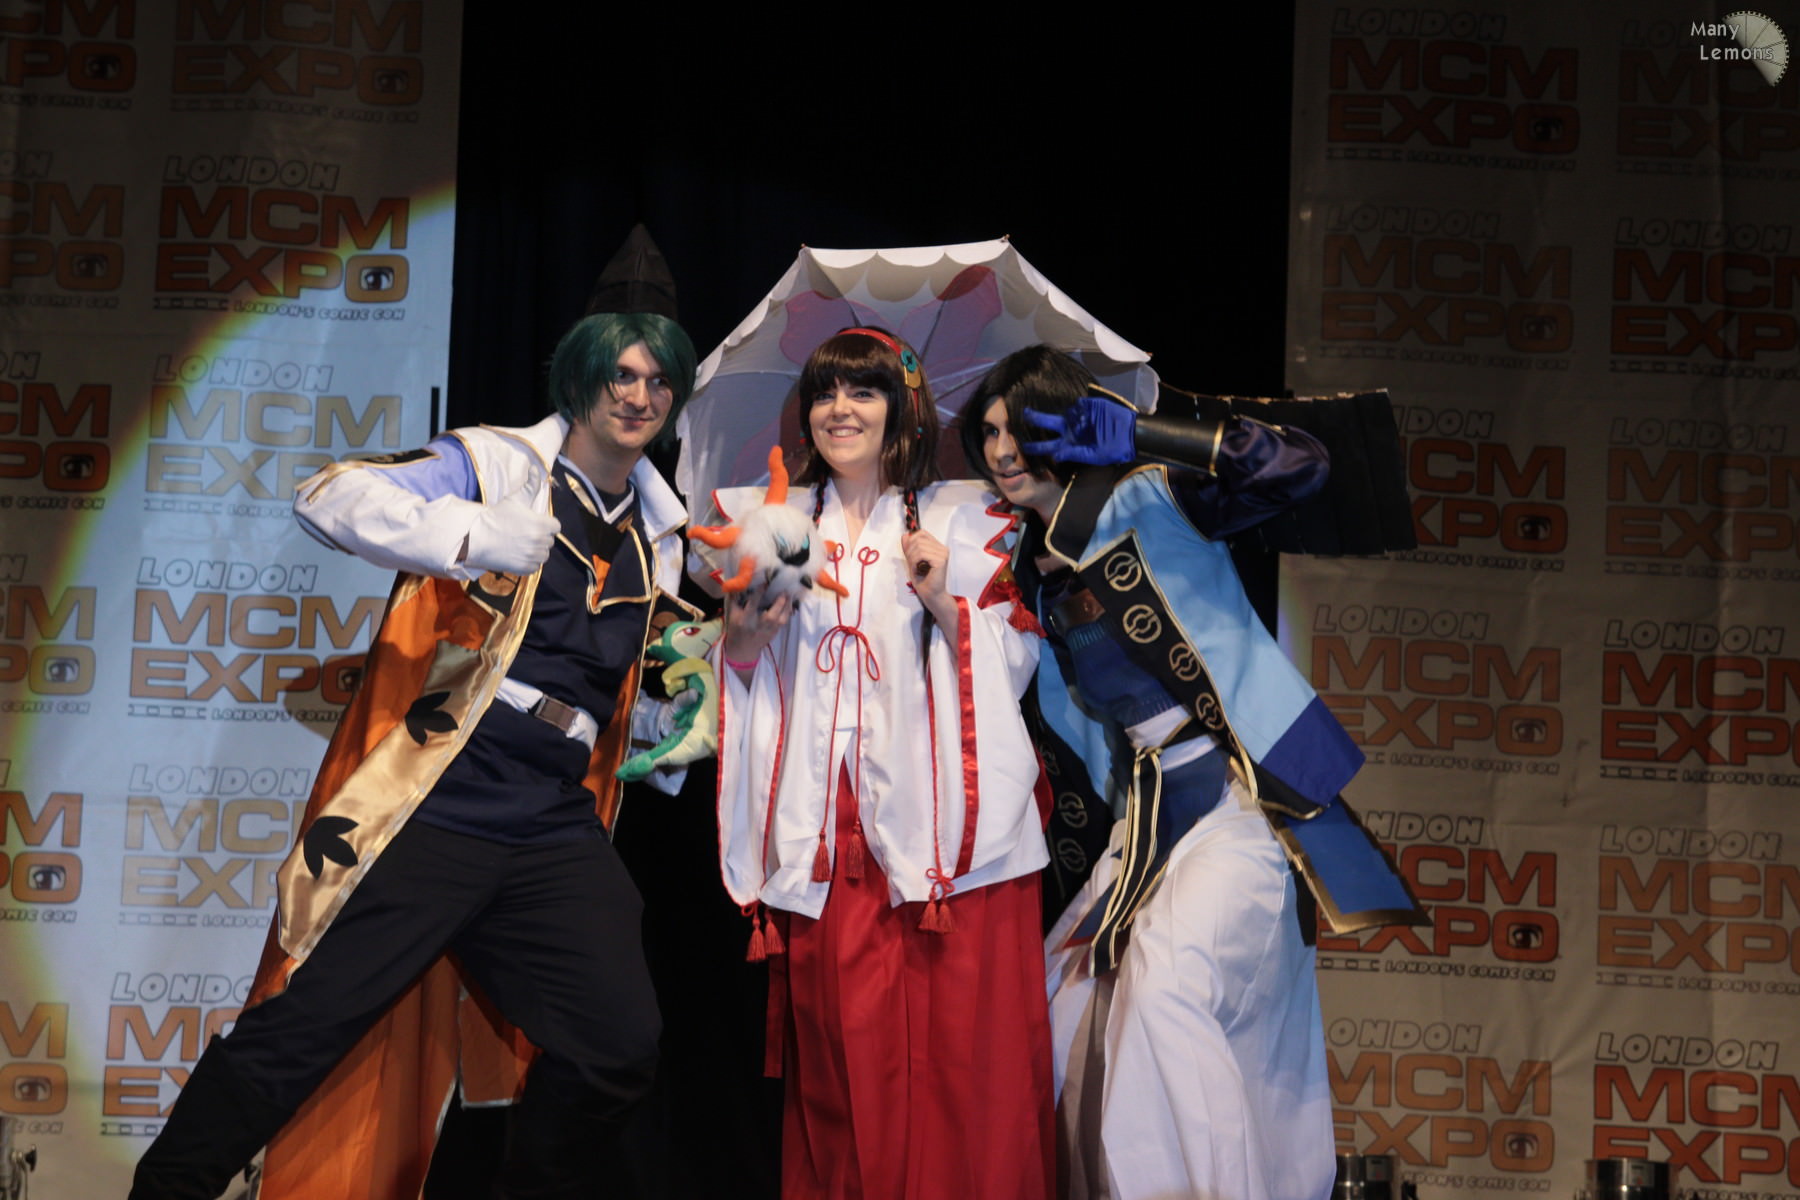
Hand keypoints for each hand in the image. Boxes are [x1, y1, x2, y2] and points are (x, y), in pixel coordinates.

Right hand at [463, 491, 558, 574]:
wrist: (477, 538)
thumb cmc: (497, 516)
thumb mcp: (515, 499)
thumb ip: (531, 485)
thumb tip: (536, 468)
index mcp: (542, 525)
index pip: (555, 526)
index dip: (545, 523)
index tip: (532, 522)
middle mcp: (540, 542)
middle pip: (549, 540)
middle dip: (540, 536)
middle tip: (522, 532)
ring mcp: (534, 557)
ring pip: (544, 554)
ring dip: (536, 550)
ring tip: (520, 543)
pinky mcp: (526, 569)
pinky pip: (536, 565)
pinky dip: (529, 561)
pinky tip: (517, 553)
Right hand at [722, 590, 792, 670]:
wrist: (743, 649)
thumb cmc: (737, 629)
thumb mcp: (732, 615)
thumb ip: (734, 600)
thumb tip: (738, 585)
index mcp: (745, 620)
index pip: (753, 604)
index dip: (760, 592)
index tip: (765, 583)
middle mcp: (758, 625)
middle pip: (771, 614)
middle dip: (779, 602)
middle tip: (783, 589)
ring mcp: (768, 630)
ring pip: (781, 619)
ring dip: (787, 606)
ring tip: (789, 594)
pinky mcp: (775, 633)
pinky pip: (784, 621)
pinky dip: (788, 612)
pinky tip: (790, 603)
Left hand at [901, 530, 955, 626]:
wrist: (930, 594)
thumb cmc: (923, 580)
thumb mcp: (913, 560)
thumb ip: (910, 547)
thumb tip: (905, 535)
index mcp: (938, 547)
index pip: (922, 533)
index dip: (911, 539)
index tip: (908, 551)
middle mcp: (943, 548)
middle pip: (919, 538)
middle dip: (910, 550)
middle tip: (911, 563)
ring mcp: (943, 554)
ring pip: (919, 546)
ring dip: (912, 558)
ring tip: (915, 568)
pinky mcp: (941, 561)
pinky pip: (921, 554)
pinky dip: (915, 562)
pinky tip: (918, 570)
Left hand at [1022, 394, 1136, 464]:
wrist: (1130, 434)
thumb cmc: (1112, 449)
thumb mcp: (1093, 456)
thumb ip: (1074, 454)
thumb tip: (1055, 455)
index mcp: (1070, 444)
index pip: (1048, 446)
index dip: (1036, 446)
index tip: (1023, 446)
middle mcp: (1071, 430)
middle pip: (1049, 423)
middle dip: (1036, 418)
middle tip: (1024, 414)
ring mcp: (1079, 417)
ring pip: (1065, 413)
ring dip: (1066, 416)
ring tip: (1073, 420)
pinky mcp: (1088, 406)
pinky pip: (1078, 405)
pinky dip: (1079, 408)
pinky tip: (1086, 414)